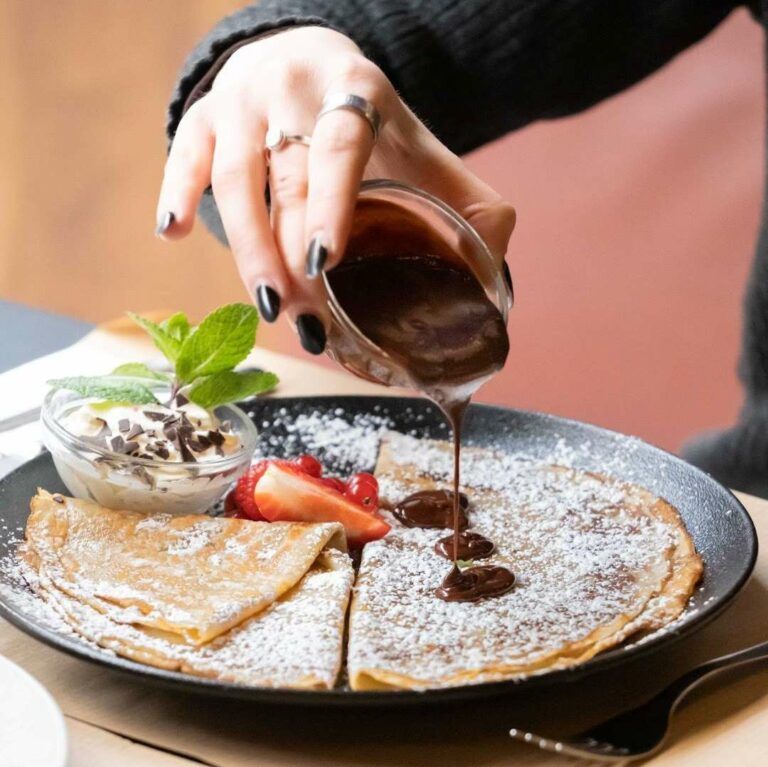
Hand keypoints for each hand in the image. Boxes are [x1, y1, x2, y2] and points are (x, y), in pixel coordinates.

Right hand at [156, 27, 515, 353]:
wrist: (313, 64)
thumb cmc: (376, 125)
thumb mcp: (425, 150)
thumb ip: (469, 206)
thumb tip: (490, 275)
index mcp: (358, 89)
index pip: (340, 146)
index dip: (330, 204)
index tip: (326, 263)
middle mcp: (293, 86)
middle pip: (285, 177)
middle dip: (292, 256)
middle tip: (305, 319)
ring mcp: (243, 98)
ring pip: (233, 180)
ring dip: (246, 250)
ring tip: (266, 305)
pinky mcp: (206, 113)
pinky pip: (183, 154)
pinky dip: (175, 193)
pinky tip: (170, 236)